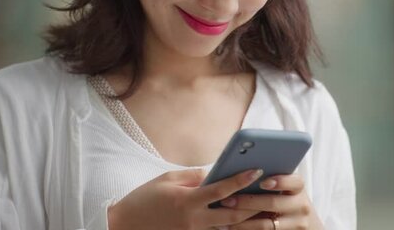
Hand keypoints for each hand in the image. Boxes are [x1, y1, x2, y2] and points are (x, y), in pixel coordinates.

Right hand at [107, 168, 263, 229]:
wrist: (125, 225)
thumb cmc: (145, 199)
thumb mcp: (168, 179)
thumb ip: (195, 177)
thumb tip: (216, 174)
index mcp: (188, 201)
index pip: (221, 189)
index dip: (241, 179)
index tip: (257, 170)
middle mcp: (194, 220)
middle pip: (232, 214)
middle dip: (252, 204)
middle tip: (267, 193)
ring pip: (228, 229)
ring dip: (246, 220)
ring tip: (261, 209)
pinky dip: (229, 228)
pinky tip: (240, 221)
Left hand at [218, 174, 323, 229]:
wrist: (302, 222)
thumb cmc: (284, 197)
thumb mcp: (284, 188)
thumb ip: (269, 179)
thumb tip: (242, 170)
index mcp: (298, 187)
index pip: (294, 181)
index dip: (279, 181)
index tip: (262, 182)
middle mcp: (301, 205)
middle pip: (273, 203)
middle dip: (248, 201)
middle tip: (227, 200)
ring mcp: (297, 223)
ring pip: (266, 224)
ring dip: (243, 221)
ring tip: (224, 217)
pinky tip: (232, 227)